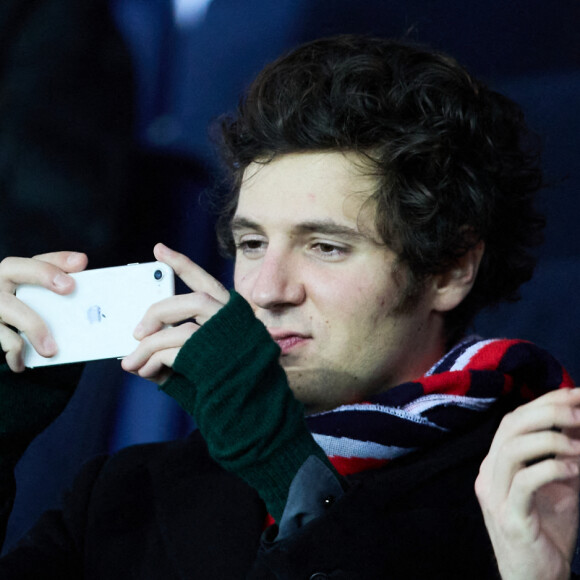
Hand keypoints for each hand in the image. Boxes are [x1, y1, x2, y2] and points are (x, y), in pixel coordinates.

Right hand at [0, 251, 87, 371]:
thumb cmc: (25, 313)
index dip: (59, 259)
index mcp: (16, 272)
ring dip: (34, 327)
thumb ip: (60, 294)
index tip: (81, 262)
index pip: (38, 258)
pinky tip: (22, 363)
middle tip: (69, 287)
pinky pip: (0, 337)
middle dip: (43, 274)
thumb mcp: (39, 302)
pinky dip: (14, 352)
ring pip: (8, 307)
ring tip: (51, 350)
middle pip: (13, 267)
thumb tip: (90, 295)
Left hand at [121, 243, 229, 383]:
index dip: (182, 264)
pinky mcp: (211, 358)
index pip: (205, 281)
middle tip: (136, 331)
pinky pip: (172, 352)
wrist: (248, 408)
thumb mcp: (203, 357)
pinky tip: (146, 372)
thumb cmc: (226, 383)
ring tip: (131, 362)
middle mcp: (232, 321)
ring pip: (179, 329)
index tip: (159, 250)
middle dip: (157, 313)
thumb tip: (139, 346)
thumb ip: (177, 346)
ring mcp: (225, 339)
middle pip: (190, 301)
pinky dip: (152, 361)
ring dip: (148, 346)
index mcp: (232, 315)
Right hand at [475, 388, 579, 579]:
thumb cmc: (548, 533)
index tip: (576, 393)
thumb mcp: (559, 488)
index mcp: (496, 464)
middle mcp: (488, 474)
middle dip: (547, 412)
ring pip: (511, 449)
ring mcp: (494, 495)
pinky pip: (525, 482)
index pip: (514, 420)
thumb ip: (564, 457)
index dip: (544, 402)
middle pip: (510, 427)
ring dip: (550, 439)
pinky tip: (574, 468)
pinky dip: (552, 468)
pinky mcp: (509, 517)